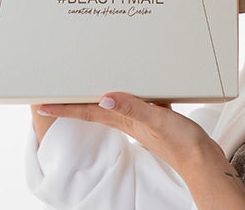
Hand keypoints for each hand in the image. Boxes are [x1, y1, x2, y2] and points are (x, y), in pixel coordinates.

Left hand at [37, 93, 244, 208]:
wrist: (202, 159)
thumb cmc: (181, 142)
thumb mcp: (156, 119)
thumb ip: (133, 108)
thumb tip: (105, 98)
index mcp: (122, 120)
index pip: (86, 112)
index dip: (63, 108)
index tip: (42, 105)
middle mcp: (126, 121)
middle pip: (92, 108)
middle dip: (72, 100)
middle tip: (54, 92)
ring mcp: (139, 121)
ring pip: (112, 104)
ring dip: (96, 95)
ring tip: (83, 85)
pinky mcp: (154, 118)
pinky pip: (135, 102)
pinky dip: (129, 93)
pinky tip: (137, 84)